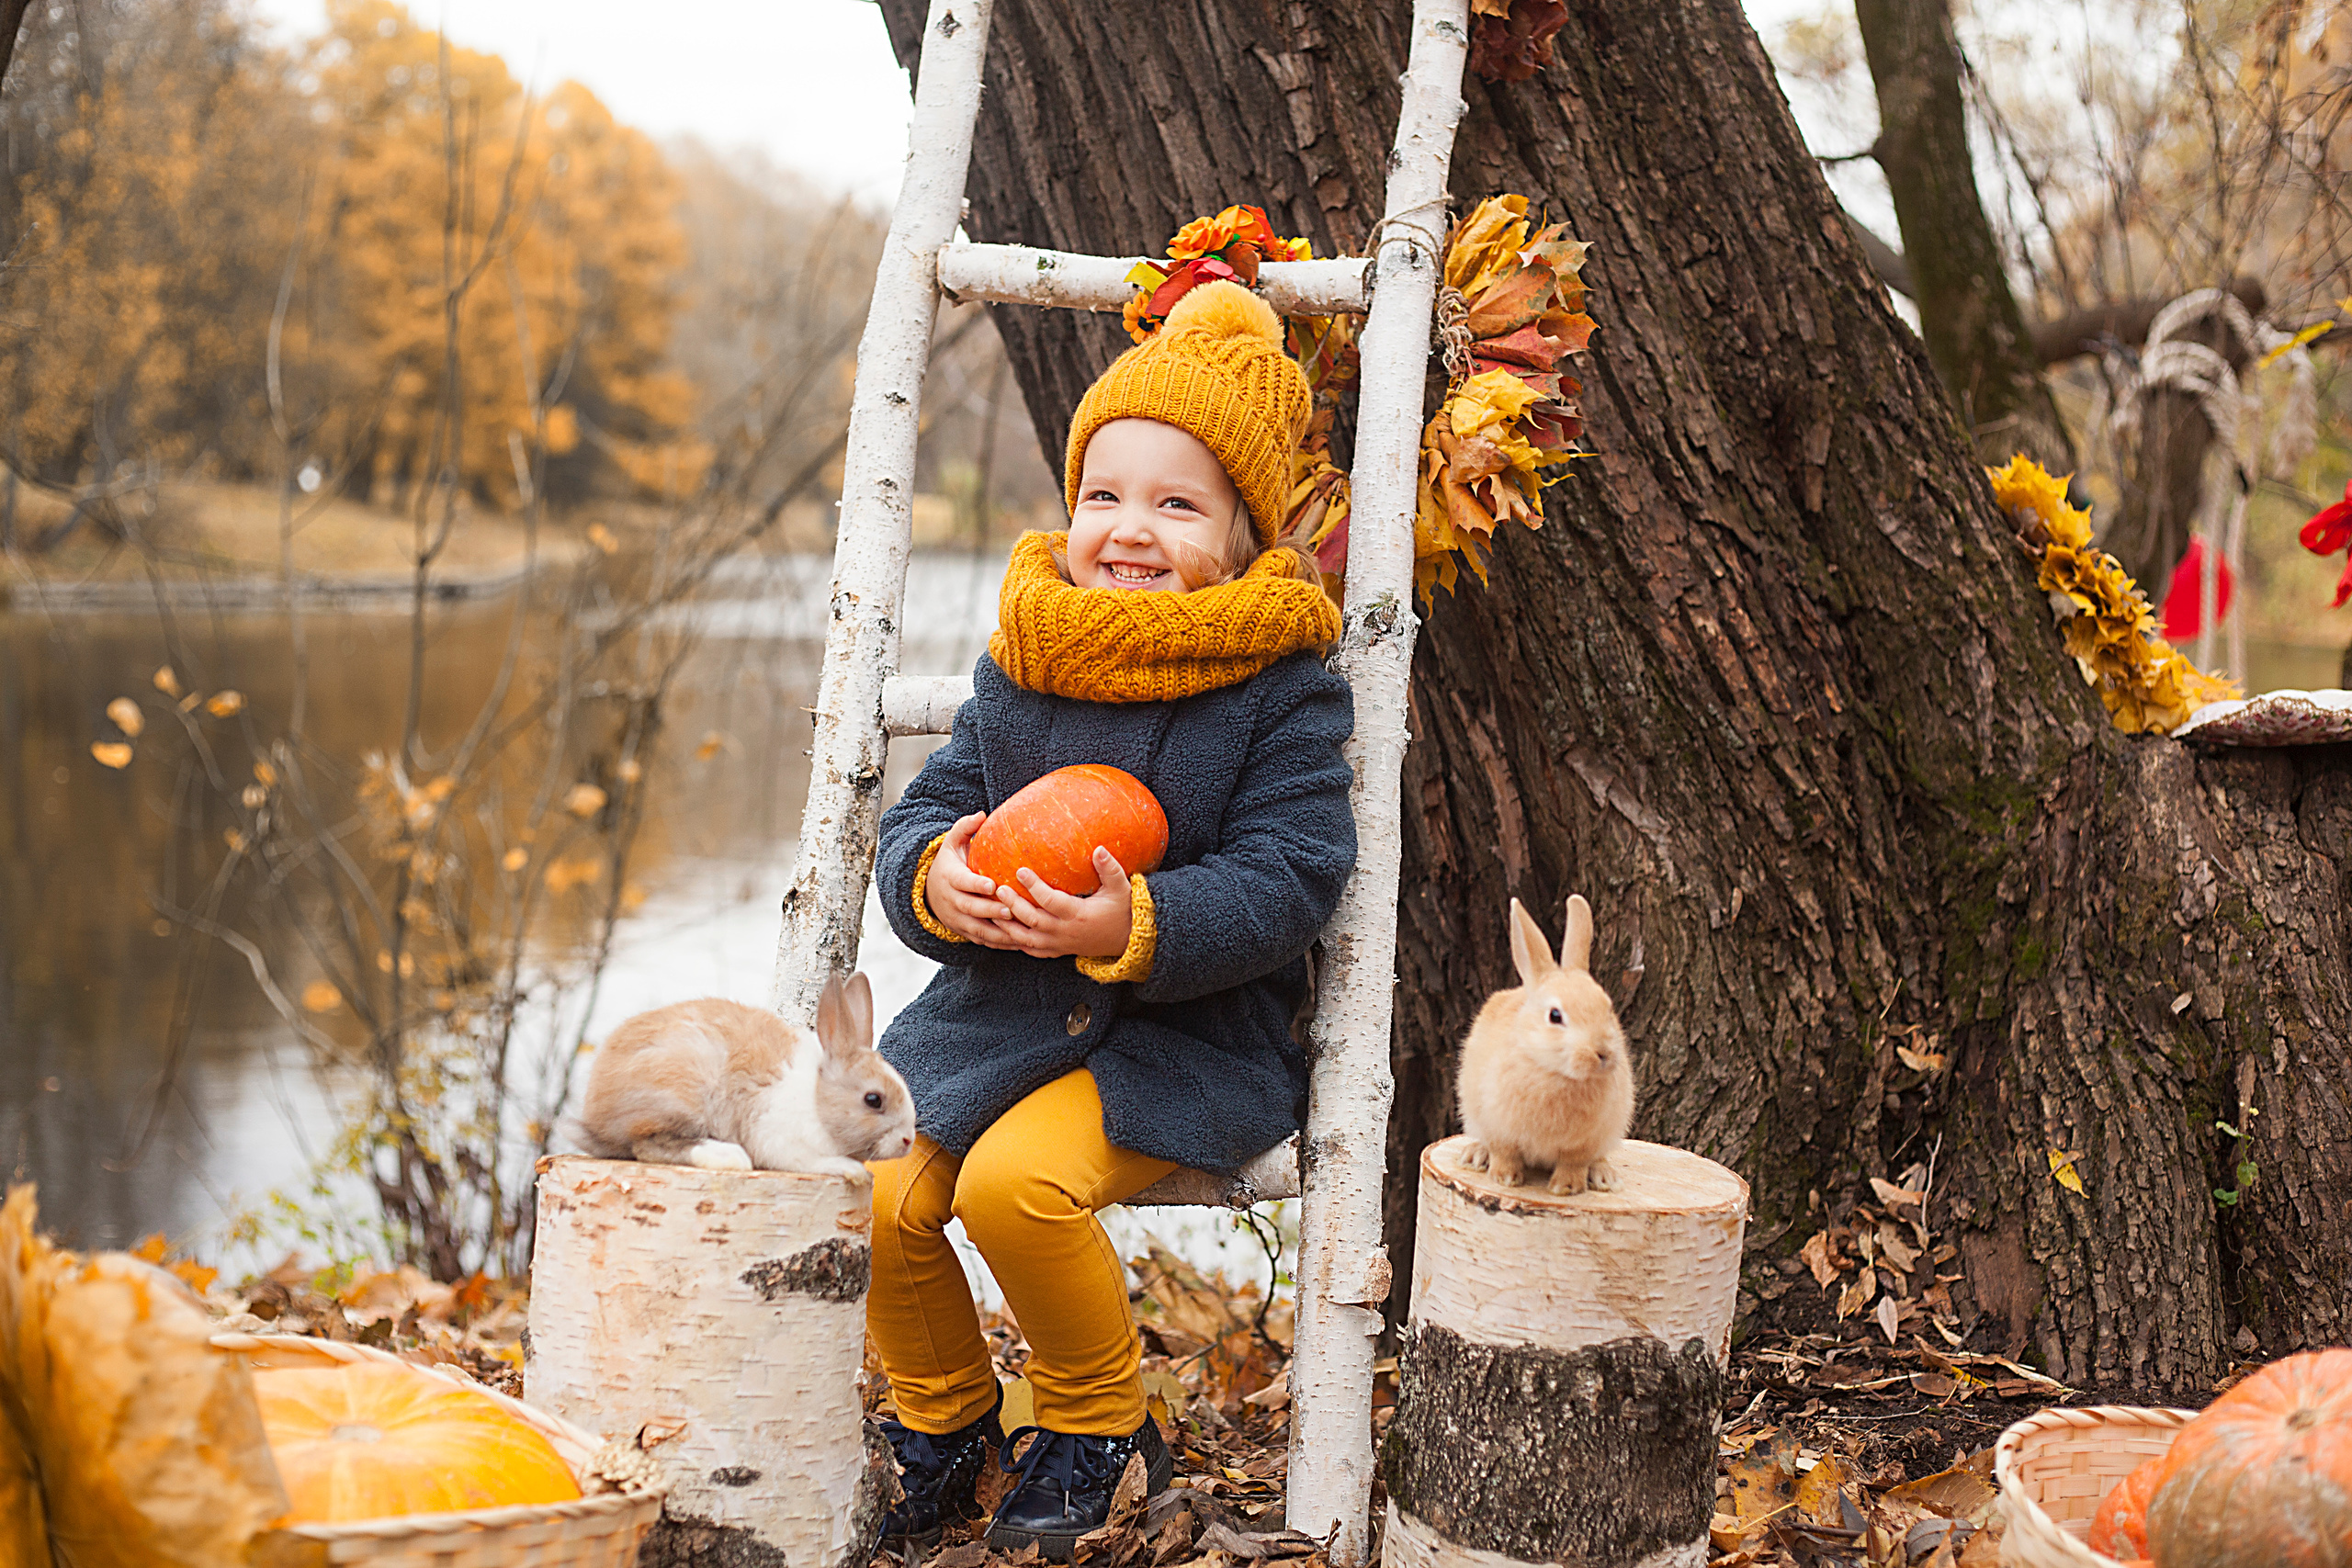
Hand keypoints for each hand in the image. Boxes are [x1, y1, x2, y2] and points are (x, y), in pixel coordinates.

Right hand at [924, 813, 1024, 948]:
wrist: (928, 892)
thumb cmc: (949, 863)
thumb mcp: (951, 843)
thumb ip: (965, 828)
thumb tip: (981, 814)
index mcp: (951, 878)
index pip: (963, 882)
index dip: (975, 884)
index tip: (992, 885)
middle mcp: (952, 901)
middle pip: (971, 908)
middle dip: (990, 910)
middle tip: (1010, 910)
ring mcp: (958, 919)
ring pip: (977, 929)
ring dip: (998, 932)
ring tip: (1019, 931)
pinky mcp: (965, 932)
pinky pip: (982, 941)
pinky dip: (999, 943)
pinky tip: (1019, 943)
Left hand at [988, 846, 1134, 959]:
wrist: (1126, 940)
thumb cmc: (1121, 910)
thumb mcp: (1120, 888)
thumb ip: (1109, 869)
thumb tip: (1098, 849)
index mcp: (1078, 915)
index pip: (1050, 901)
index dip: (1034, 886)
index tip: (1020, 870)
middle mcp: (1065, 932)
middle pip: (1032, 920)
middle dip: (1013, 905)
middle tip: (998, 888)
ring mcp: (1058, 944)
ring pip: (1025, 938)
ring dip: (1007, 925)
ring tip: (991, 909)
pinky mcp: (1056, 951)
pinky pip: (1030, 949)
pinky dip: (1013, 941)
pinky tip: (1000, 928)